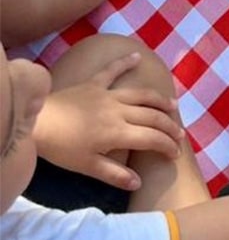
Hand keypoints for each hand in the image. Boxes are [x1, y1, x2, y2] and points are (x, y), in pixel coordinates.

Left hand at [34, 53, 183, 190]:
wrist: (37, 121)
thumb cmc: (61, 148)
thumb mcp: (86, 167)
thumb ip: (114, 174)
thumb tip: (139, 183)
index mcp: (119, 133)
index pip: (153, 139)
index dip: (168, 147)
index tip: (175, 155)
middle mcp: (120, 111)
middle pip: (153, 117)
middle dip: (170, 127)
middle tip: (181, 135)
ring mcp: (108, 95)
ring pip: (142, 95)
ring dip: (160, 100)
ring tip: (173, 105)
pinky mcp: (93, 84)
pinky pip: (111, 71)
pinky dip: (124, 63)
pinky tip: (137, 57)